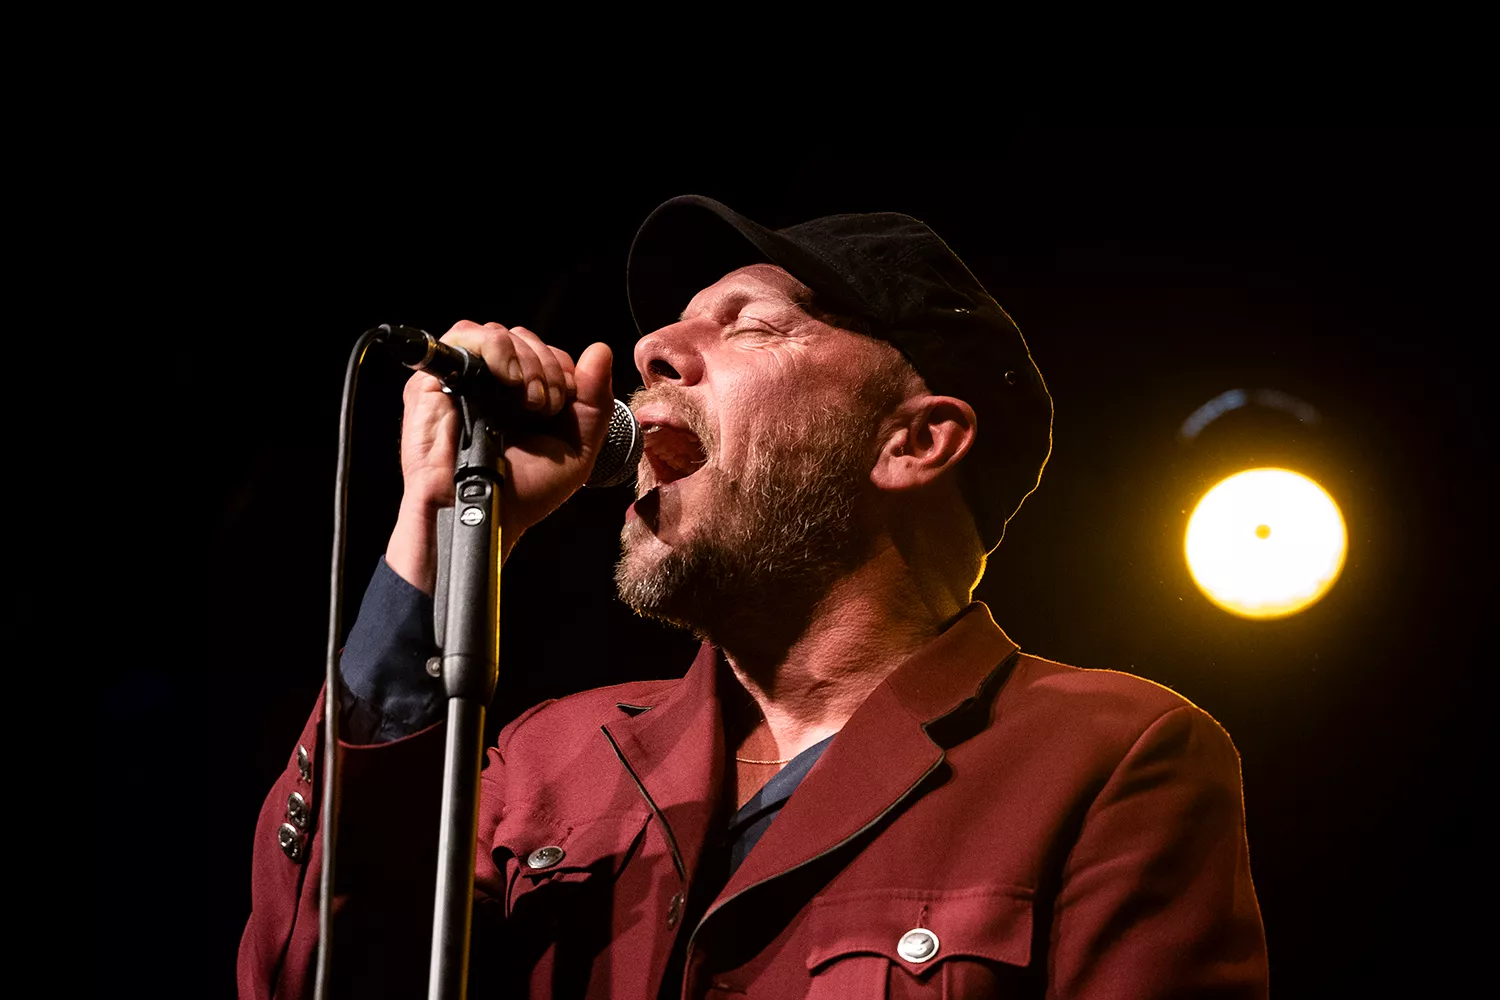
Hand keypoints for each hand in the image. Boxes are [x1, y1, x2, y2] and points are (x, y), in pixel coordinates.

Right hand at [386, 321, 614, 591]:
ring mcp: (464, 377)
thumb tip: (601, 350)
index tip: (561, 406)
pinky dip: (496, 350)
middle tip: (544, 407)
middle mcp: (494, 383)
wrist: (485, 513)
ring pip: (500, 333)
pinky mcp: (434, 377)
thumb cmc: (524, 491)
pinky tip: (507, 383)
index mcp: (524, 395)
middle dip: (548, 367)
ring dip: (526, 362)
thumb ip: (595, 401)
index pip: (550, 353)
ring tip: (526, 401)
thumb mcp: (577, 449)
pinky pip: (465, 334)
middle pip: (527, 339)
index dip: (564, 372)